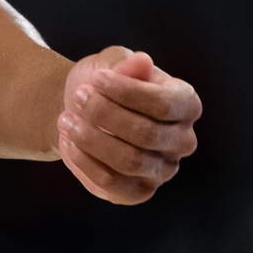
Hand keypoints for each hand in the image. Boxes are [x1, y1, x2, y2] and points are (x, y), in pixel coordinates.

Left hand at [56, 47, 199, 204]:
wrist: (77, 108)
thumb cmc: (101, 83)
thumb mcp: (110, 63)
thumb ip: (125, 63)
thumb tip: (142, 61)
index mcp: (186, 105)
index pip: (164, 104)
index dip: (127, 92)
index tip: (97, 78)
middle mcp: (182, 140)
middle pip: (146, 133)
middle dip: (104, 113)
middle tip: (77, 96)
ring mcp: (164, 169)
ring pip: (130, 161)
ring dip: (91, 139)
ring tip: (66, 120)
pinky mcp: (138, 191)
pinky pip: (112, 183)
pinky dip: (85, 161)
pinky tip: (69, 142)